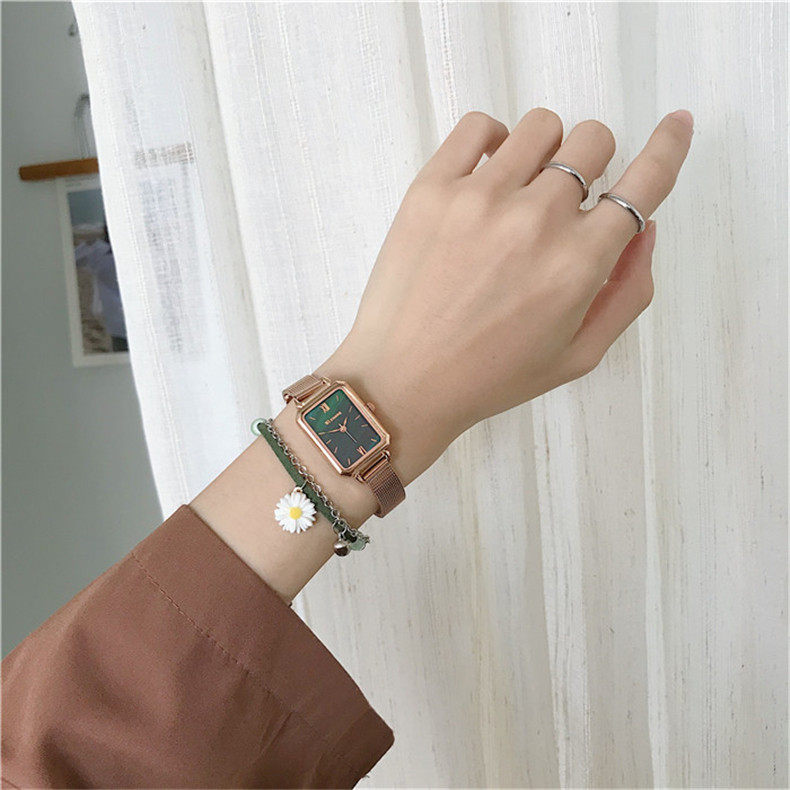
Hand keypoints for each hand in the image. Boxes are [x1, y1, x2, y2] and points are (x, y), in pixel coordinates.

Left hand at [318, 108, 692, 480]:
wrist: (402, 381)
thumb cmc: (491, 377)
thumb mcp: (579, 355)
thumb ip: (629, 292)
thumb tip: (644, 227)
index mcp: (579, 263)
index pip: (645, 183)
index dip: (669, 147)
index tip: (677, 124)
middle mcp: (537, 220)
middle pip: (594, 141)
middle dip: (593, 166)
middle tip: (564, 202)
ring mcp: (481, 198)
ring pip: (542, 126)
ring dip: (546, 152)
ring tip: (522, 191)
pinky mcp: (432, 189)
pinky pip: (478, 126)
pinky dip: (494, 139)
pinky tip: (488, 174)